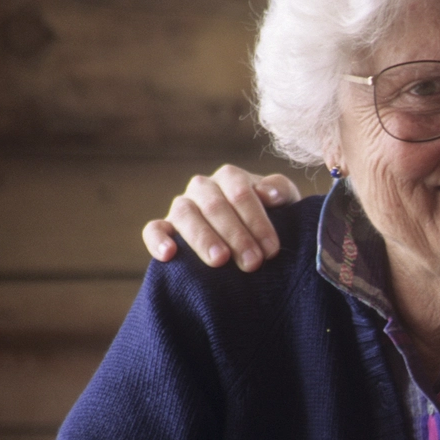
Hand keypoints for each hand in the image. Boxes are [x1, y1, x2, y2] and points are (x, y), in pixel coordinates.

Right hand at [142, 165, 301, 270]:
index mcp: (230, 177)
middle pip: (214, 205)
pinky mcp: (165, 227)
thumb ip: (280, 191)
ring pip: (184, 214)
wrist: (255, 238)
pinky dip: (157, 240)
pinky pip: (153, 229)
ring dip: (203, 238)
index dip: (257, 221)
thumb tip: (267, 194)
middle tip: (253, 263)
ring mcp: (182, 206)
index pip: (241, 193)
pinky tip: (169, 255)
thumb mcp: (285, 202)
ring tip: (220, 260)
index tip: (271, 250)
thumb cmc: (274, 217)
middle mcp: (203, 187)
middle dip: (236, 235)